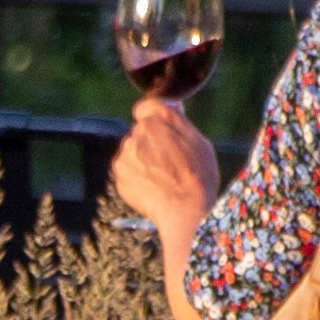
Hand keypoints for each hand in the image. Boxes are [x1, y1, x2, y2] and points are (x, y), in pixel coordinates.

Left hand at [108, 104, 220, 233]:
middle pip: (140, 131)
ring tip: (162, 177)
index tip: (163, 132)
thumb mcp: (200, 143)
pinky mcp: (119, 172)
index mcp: (159, 120)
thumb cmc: (199, 178)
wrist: (185, 212)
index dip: (156, 120)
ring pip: (132, 149)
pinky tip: (152, 186)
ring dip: (142, 158)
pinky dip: (136, 174)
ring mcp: (126, 153)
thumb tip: (170, 106)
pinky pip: (126, 167)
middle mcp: (138, 132)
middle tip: (170, 162)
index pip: (146, 107)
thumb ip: (179, 122)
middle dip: (151, 141)